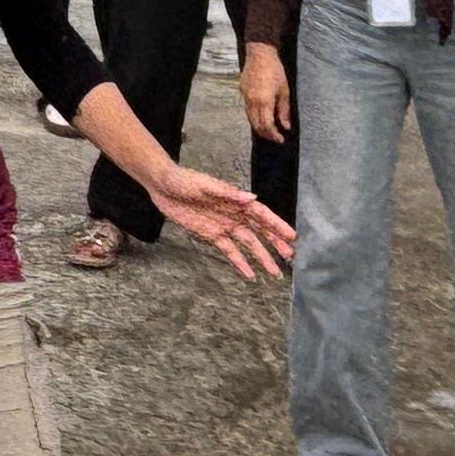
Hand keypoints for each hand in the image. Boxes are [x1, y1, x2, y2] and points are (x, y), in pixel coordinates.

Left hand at [140, 157, 293, 281]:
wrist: (163, 186)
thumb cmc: (184, 180)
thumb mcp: (205, 186)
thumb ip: (227, 193)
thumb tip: (252, 198)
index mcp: (236, 200)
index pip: (262, 215)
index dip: (277, 225)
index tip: (292, 236)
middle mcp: (234, 215)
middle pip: (259, 231)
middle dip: (275, 244)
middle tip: (290, 257)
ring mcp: (224, 226)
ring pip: (248, 244)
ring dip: (262, 257)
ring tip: (275, 272)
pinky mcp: (211, 236)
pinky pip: (229, 251)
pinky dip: (240, 263)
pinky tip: (249, 275)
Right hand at [240, 43, 292, 145]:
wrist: (260, 54)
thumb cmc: (275, 70)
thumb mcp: (284, 91)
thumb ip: (284, 110)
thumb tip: (286, 126)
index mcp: (264, 101)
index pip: (267, 125)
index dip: (273, 135)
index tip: (280, 139)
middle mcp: (252, 101)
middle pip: (256, 125)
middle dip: (266, 134)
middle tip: (275, 137)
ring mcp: (245, 96)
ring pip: (250, 118)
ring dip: (259, 127)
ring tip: (269, 130)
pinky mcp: (242, 92)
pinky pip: (247, 109)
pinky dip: (254, 117)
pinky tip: (261, 117)